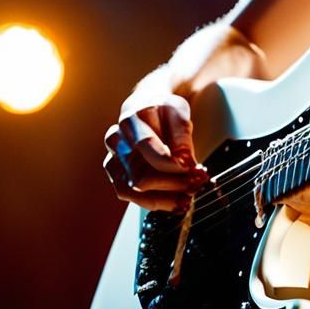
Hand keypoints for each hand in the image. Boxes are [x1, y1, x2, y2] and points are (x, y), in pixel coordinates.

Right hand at [103, 81, 208, 211]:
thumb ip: (182, 138)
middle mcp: (116, 141)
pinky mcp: (116, 174)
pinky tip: (176, 202)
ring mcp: (113, 159)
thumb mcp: (179, 112)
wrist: (147, 106)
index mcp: (130, 120)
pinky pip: (131, 196)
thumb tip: (187, 165)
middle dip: (172, 184)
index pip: (146, 147)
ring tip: (187, 198)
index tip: (193, 170)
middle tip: (196, 184)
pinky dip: (155, 202)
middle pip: (140, 176)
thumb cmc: (163, 109)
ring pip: (133, 191)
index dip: (171, 164)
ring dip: (163, 199)